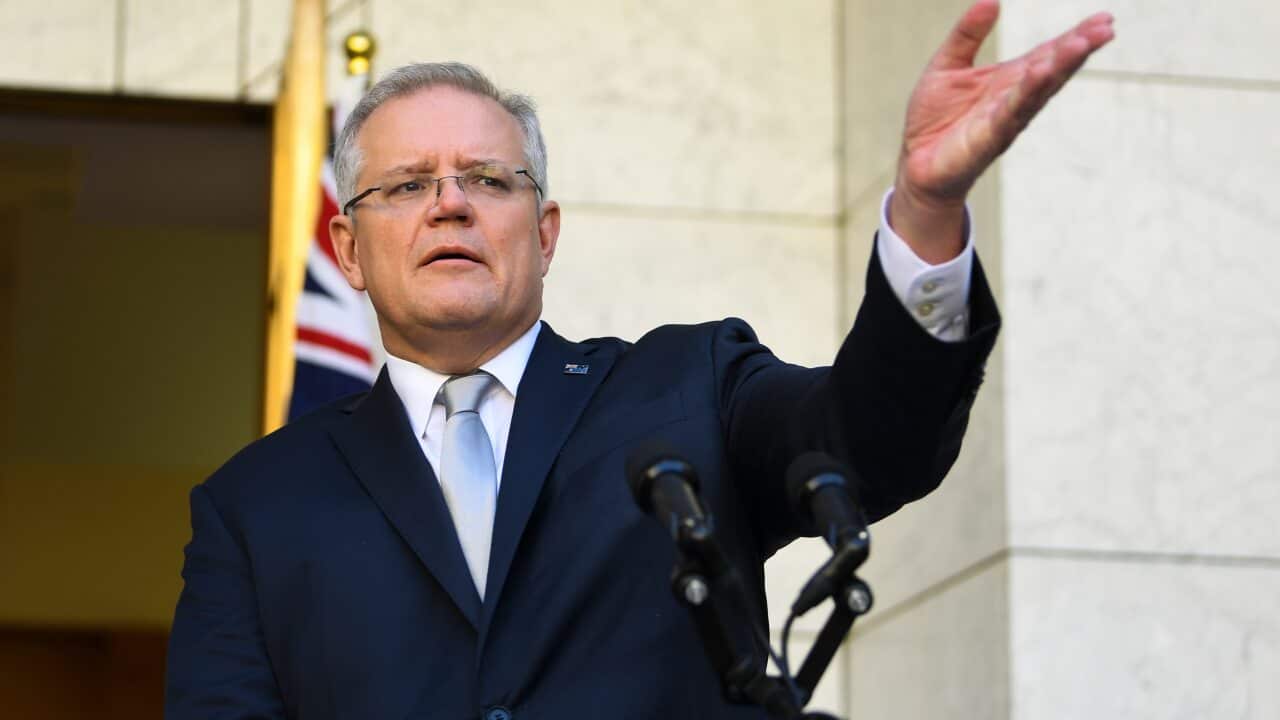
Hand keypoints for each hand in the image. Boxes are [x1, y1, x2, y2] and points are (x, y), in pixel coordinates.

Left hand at [889, 0, 1114, 262]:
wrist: (914, 163)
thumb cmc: (934, 118)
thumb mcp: (946, 66)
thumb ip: (966, 35)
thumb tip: (990, 0)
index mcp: (1009, 79)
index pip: (1048, 54)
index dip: (1075, 37)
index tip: (1105, 19)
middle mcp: (1014, 98)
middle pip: (1053, 70)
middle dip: (1078, 50)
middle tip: (1106, 28)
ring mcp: (1005, 120)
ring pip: (1038, 91)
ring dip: (1060, 68)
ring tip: (1081, 44)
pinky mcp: (988, 139)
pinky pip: (1010, 114)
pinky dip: (1026, 94)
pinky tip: (1040, 73)